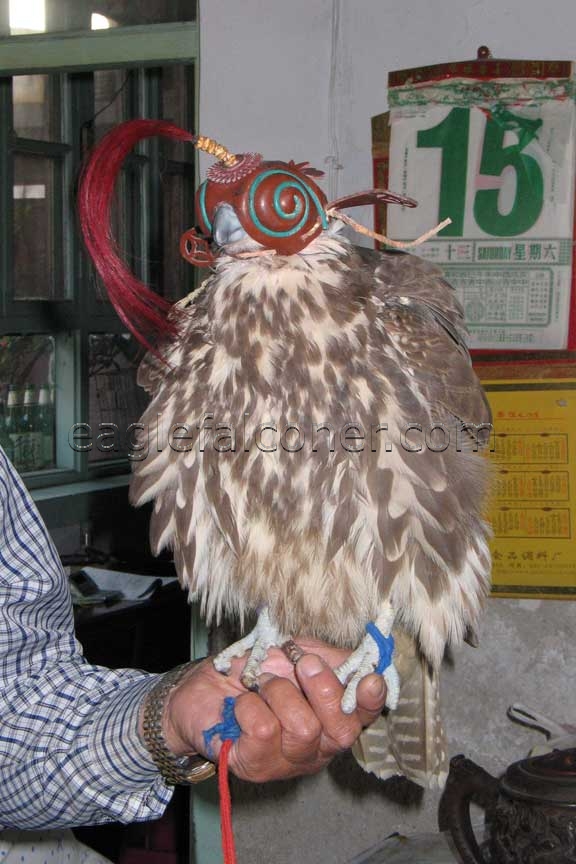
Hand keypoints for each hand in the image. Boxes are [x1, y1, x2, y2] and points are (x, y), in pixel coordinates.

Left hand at [161, 641, 386, 782]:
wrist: (205, 686)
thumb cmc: (257, 671)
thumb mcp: (298, 654)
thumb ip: (333, 659)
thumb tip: (369, 659)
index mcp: (333, 717)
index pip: (364, 717)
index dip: (371, 702)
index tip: (368, 679)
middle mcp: (318, 746)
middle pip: (341, 730)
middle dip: (323, 688)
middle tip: (302, 664)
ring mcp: (288, 761)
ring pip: (303, 729)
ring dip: (279, 692)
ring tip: (261, 685)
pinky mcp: (256, 766)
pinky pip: (265, 731)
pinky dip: (251, 706)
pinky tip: (241, 705)